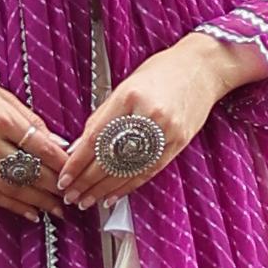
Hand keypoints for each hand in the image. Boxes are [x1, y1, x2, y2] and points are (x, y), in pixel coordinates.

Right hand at [0, 78, 74, 219]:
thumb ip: (32, 122)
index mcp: (0, 119)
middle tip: (71, 195)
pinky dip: (13, 205)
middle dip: (53, 186)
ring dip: (37, 201)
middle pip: (27, 171)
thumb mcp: (6, 98)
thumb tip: (59, 144)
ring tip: (56, 209)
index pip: (39, 146)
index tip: (74, 173)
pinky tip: (31, 212)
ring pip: (11, 187)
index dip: (60, 163)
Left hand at [57, 33, 264, 208]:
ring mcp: (166, 132)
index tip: (64, 177)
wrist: (203, 67)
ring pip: (128, 170)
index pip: (95, 138)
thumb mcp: (125, 86)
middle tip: (71, 194)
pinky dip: (128, 186)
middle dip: (86, 181)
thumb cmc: (163, 71)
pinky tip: (112, 195)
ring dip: (104, 189)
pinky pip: (148, 171)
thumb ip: (102, 117)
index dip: (77, 163)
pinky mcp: (178, 143)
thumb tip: (78, 147)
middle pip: (110, 158)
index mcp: (129, 96)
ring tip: (87, 200)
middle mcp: (148, 116)